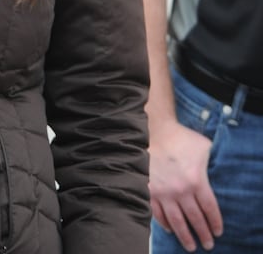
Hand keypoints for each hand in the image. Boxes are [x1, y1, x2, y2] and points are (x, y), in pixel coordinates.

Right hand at [149, 121, 222, 251]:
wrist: (156, 131)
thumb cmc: (182, 138)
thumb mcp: (204, 148)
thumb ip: (213, 163)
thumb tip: (222, 171)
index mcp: (197, 180)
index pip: (210, 209)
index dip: (215, 223)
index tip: (218, 232)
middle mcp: (181, 190)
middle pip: (195, 219)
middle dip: (203, 234)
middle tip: (208, 245)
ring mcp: (164, 192)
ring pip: (177, 222)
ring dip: (185, 237)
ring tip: (191, 246)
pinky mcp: (151, 191)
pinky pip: (158, 213)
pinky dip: (165, 224)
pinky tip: (171, 230)